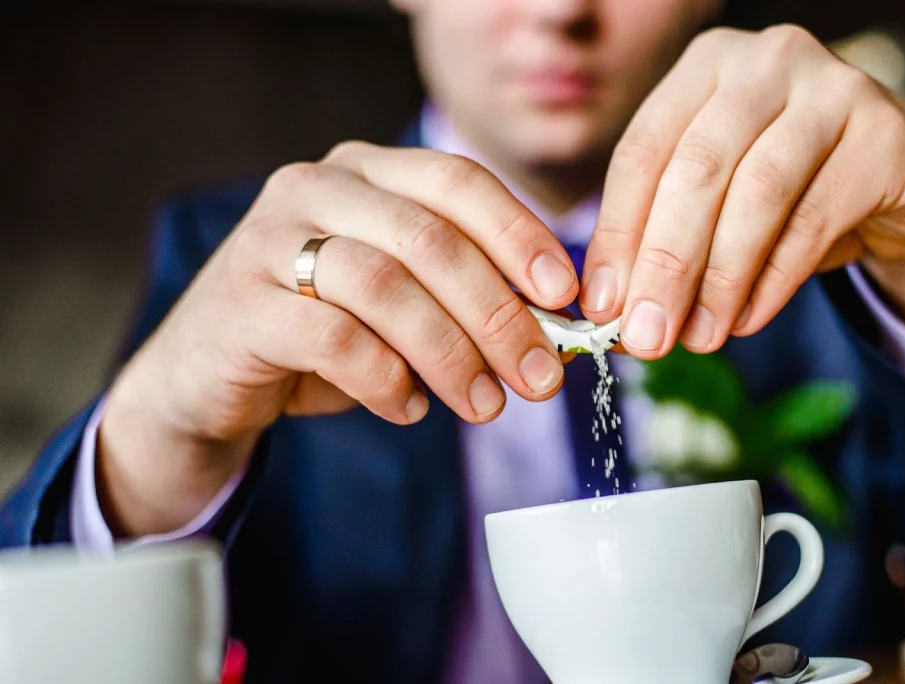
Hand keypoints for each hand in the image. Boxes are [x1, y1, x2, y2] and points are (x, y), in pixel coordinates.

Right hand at [99, 143, 576, 534]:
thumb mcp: (398, 303)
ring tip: (484, 405)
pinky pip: (334, 340)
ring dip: (450, 354)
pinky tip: (408, 408)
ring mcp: (269, 240)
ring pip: (385, 287)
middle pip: (429, 239)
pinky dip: (386, 381)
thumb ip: (460, 299)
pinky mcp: (241, 305)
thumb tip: (551, 333)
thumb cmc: (320, 332)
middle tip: (538, 378)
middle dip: (497, 313)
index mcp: (364, 170)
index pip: (457, 181)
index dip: (519, 236)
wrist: (204, 375)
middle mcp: (314, 187)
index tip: (565, 296)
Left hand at [581, 25, 904, 358]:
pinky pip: (814, 220)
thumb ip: (664, 240)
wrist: (901, 182)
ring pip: (757, 193)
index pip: (641, 152)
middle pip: (696, 170)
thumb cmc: (790, 189)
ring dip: (720, 279)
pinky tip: (747, 319)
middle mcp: (766, 61)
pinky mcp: (883, 134)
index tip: (602, 307)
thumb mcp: (717, 203)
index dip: (617, 234)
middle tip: (646, 334)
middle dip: (665, 263)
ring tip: (699, 337)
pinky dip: (773, 281)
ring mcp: (832, 87)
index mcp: (705, 67)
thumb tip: (614, 312)